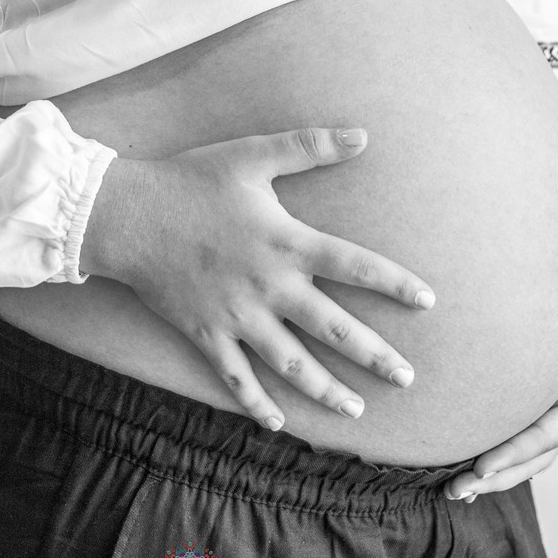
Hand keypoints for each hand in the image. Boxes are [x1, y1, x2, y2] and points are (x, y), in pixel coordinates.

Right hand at [80, 127, 435, 431]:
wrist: (128, 215)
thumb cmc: (191, 179)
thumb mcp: (251, 154)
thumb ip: (308, 147)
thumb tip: (363, 135)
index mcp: (286, 242)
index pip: (354, 266)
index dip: (394, 283)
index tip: (428, 301)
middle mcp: (268, 286)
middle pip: (333, 328)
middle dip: (373, 355)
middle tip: (407, 378)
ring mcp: (237, 316)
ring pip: (291, 363)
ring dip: (325, 389)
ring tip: (357, 410)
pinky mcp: (206, 333)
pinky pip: (237, 377)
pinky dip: (257, 402)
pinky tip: (279, 423)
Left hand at [445, 291, 557, 501]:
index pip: (545, 436)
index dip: (515, 453)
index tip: (481, 467)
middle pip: (528, 461)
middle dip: (493, 478)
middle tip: (453, 490)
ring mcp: (549, 424)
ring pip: (518, 461)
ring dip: (487, 479)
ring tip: (452, 491)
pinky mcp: (535, 417)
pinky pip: (512, 445)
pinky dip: (490, 464)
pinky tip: (464, 477)